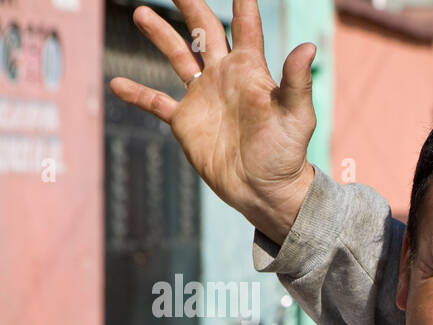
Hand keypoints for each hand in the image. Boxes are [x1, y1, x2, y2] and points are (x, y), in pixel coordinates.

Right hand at [108, 0, 316, 243]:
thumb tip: (308, 47)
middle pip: (206, 31)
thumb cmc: (286, 155)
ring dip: (160, 35)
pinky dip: (138, 94)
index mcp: (252, 72)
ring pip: (178, 57)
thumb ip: (297, 82)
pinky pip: (157, 102)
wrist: (265, 191)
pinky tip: (117, 84)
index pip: (246, 28)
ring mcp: (204, 98)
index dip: (243, 5)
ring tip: (141, 13)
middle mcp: (225, 78)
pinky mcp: (187, 122)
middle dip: (191, 7)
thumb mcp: (296, 117)